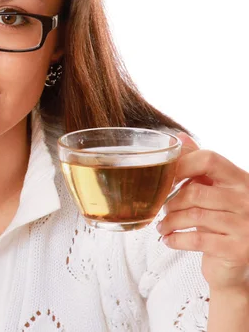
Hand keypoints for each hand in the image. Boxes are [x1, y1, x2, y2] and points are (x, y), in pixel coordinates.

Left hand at [156, 132, 248, 290]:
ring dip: (169, 221)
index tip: (165, 178)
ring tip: (162, 226)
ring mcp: (246, 225)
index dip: (182, 164)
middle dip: (171, 201)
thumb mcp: (214, 190)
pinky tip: (168, 239)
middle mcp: (247, 199)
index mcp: (240, 180)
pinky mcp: (237, 249)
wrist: (236, 264)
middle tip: (162, 210)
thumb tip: (180, 137)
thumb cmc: (222, 221)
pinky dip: (175, 239)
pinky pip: (196, 239)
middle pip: (195, 190)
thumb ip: (199, 166)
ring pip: (193, 215)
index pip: (209, 159)